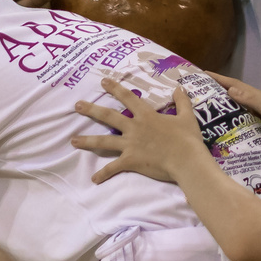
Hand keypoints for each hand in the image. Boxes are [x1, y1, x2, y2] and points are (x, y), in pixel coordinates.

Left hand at [69, 77, 206, 183]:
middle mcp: (134, 128)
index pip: (128, 98)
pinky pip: (113, 168)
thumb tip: (179, 88)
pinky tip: (94, 179)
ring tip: (73, 141)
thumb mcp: (187, 116)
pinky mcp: (130, 160)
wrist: (186, 159)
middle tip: (77, 106)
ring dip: (87, 141)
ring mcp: (130, 144)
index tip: (103, 82)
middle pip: (108, 116)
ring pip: (104, 141)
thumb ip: (182, 101)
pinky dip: (104, 174)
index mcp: (146, 116)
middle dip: (91, 110)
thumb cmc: (187, 138)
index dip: (115, 88)